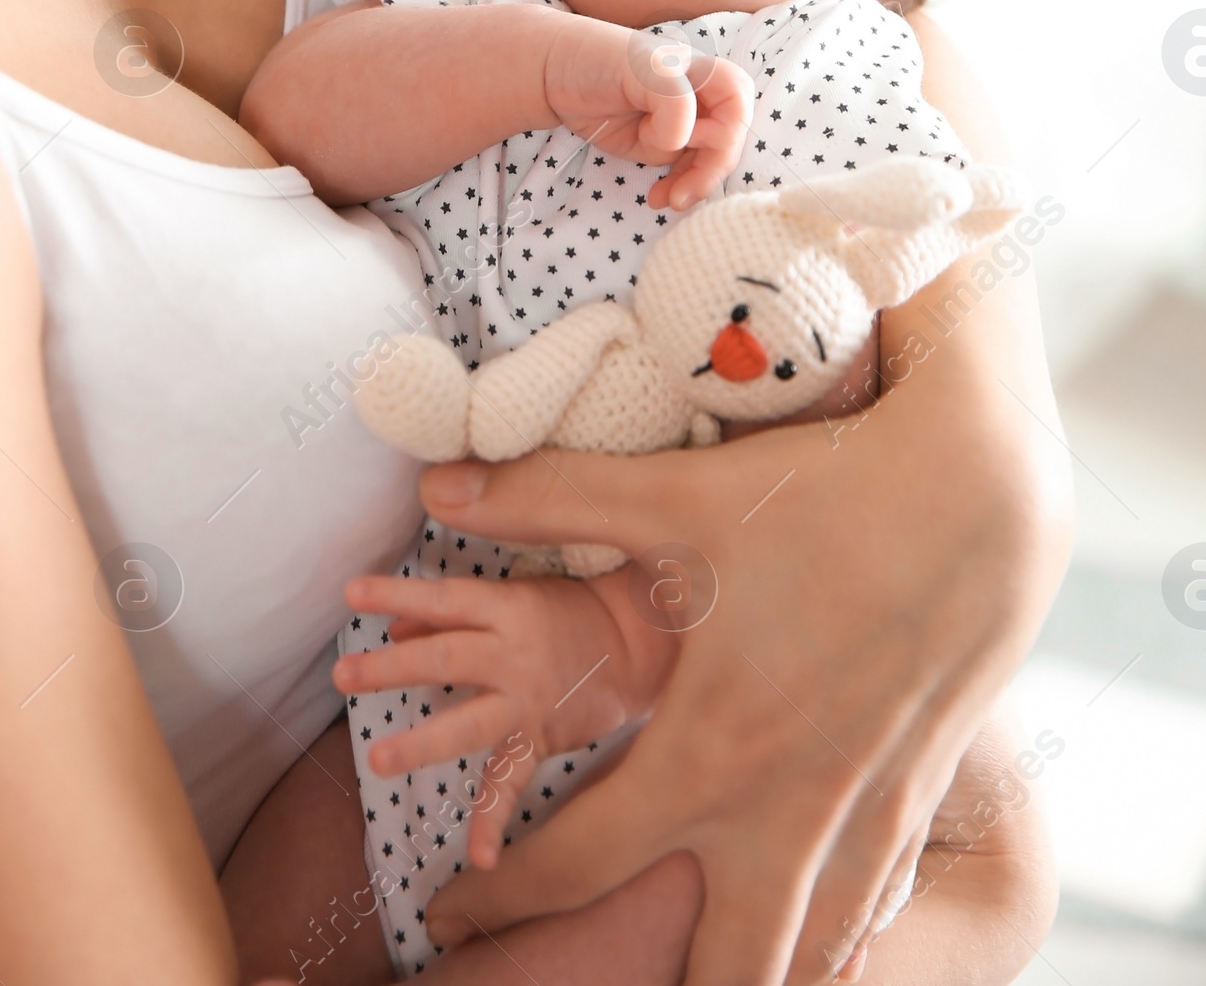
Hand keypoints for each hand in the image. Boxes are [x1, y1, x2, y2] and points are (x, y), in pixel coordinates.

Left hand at [334, 570, 673, 868]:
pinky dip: (494, 821)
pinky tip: (478, 857)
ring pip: (469, 724)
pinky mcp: (540, 742)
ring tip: (377, 759)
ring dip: (422, 743)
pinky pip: (513, 783)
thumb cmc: (563, 612)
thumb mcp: (513, 596)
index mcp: (507, 608)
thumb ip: (449, 613)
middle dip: (393, 669)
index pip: (446, 599)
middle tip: (342, 674)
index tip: (351, 591)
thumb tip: (393, 631)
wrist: (637, 649)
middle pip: (448, 658)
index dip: (398, 593)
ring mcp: (527, 703)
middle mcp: (515, 654)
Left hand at [412, 261, 1071, 984]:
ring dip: (746, 977)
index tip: (453, 913)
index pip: (581, 864)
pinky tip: (805, 942)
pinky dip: (827, 943)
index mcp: (711, 748)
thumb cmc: (822, 492)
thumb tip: (439, 483)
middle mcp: (788, 809)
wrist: (981, 495)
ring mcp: (861, 816)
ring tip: (688, 972)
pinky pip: (866, 914)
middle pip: (719, 975)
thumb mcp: (677, 495)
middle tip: (567, 974)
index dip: (504, 900)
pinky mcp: (915, 795)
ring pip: (806, 965)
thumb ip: (552, 500)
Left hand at [540, 17, 752, 207]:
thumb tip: (683, 141)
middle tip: (683, 193)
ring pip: (706, 160)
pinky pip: (681, 172)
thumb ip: (672, 99)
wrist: (552, 75)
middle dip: (710, 168)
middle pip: (727, 137)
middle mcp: (694, 98)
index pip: (737, 98)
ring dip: (694, 184)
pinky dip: (676, 188)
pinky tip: (657, 199)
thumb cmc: (597, 57)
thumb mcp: (638, 68)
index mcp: (697, 70)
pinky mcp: (657, 146)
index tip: (694, 141)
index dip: (728, 126)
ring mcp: (677, 125)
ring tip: (669, 201)